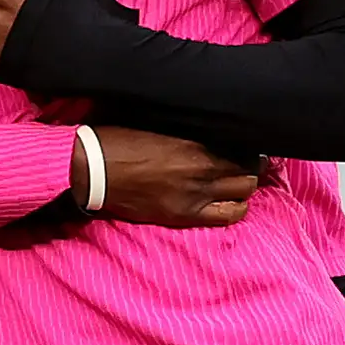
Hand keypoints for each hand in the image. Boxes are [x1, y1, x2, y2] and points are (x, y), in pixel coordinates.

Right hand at [93, 128, 257, 226]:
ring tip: (236, 187)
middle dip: (251, 172)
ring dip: (243, 192)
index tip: (250, 149)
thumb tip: (211, 134)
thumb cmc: (121, 140)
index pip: (243, 152)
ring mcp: (194, 198)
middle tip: (246, 167)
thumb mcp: (161, 127)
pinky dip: (231, 210)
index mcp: (196, 147)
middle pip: (249, 177)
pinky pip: (224, 218)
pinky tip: (225, 204)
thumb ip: (191, 135)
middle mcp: (201, 173)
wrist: (93, 169)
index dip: (251, 152)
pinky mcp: (182, 216)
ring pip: (243, 200)